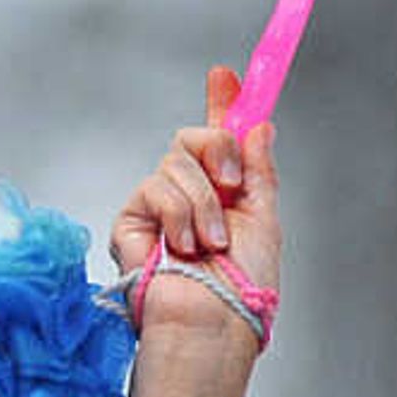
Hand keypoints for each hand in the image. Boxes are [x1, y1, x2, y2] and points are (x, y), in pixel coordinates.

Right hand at [111, 67, 281, 368]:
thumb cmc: (241, 289)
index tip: (227, 75)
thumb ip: (259, 169)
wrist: (212, 321)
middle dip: (219, 150)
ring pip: (177, 161)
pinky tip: (184, 247)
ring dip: (204, 201)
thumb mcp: (264, 219)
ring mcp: (160, 206)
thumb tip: (259, 125)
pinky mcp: (133, 219)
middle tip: (233, 184)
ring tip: (211, 243)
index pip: (219, 139)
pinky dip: (179, 215)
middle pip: (194, 138)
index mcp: (225, 194)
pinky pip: (155, 187)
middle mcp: (191, 195)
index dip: (222, 104)